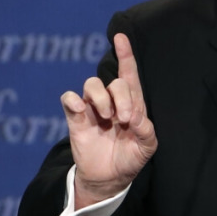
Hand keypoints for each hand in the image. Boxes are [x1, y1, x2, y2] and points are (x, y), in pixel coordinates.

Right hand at [60, 33, 157, 208]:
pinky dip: (73, 100)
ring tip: (106, 117)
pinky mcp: (76, 118)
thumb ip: (146, 130)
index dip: (125, 55)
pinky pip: (69, 99)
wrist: (109, 178)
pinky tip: (81, 111)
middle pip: (114, 81)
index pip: (129, 74)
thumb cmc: (130, 158)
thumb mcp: (147, 147)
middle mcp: (112, 101)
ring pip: (91, 84)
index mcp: (132, 104)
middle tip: (124, 118)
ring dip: (100, 97)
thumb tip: (134, 117)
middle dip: (121, 97)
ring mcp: (93, 108)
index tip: (121, 37)